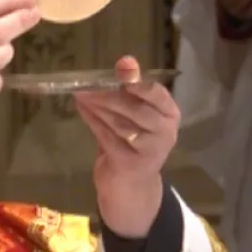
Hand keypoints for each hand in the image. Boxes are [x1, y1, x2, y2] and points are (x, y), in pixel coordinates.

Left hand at [75, 56, 179, 237]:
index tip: (123, 66)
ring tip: (81, 93)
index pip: (158, 94)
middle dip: (110, 94)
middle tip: (87, 83)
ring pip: (119, 122)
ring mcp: (149, 150)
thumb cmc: (134, 144)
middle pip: (136, 108)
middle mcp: (165, 132)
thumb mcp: (138, 118)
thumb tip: (123, 64)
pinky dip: (92, 120)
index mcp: (170, 115)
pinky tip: (82, 108)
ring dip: (97, 106)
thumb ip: (130, 95)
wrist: (132, 186)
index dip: (139, 80)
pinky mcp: (129, 163)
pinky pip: (106, 137)